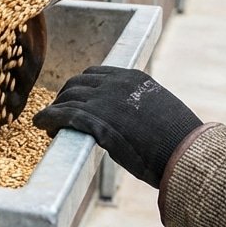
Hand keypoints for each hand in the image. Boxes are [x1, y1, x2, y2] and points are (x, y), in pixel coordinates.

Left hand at [33, 67, 201, 188]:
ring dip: (55, 110)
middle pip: (77, 83)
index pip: (96, 74)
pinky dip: (47, 118)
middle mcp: (116, 83)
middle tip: (59, 113)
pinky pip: (62, 114)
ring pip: (67, 98)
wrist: (184, 152)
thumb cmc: (179, 141)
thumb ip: (141, 108)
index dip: (81, 88)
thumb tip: (134, 121)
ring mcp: (104, 100)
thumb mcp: (161, 112)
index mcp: (133, 77)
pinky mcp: (95, 120)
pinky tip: (41, 125)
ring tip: (49, 123)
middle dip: (65, 97)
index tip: (75, 99)